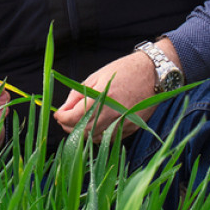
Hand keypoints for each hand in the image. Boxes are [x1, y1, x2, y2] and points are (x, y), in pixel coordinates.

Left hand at [54, 38, 180, 142]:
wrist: (152, 74)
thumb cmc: (123, 71)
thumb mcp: (96, 77)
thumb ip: (77, 94)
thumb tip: (63, 109)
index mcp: (101, 98)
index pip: (74, 117)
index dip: (62, 117)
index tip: (57, 114)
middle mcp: (113, 113)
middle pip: (83, 131)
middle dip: (69, 127)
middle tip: (64, 119)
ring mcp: (123, 123)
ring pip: (95, 138)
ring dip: (82, 133)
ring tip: (77, 122)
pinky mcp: (131, 129)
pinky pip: (109, 138)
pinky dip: (97, 135)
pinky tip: (93, 126)